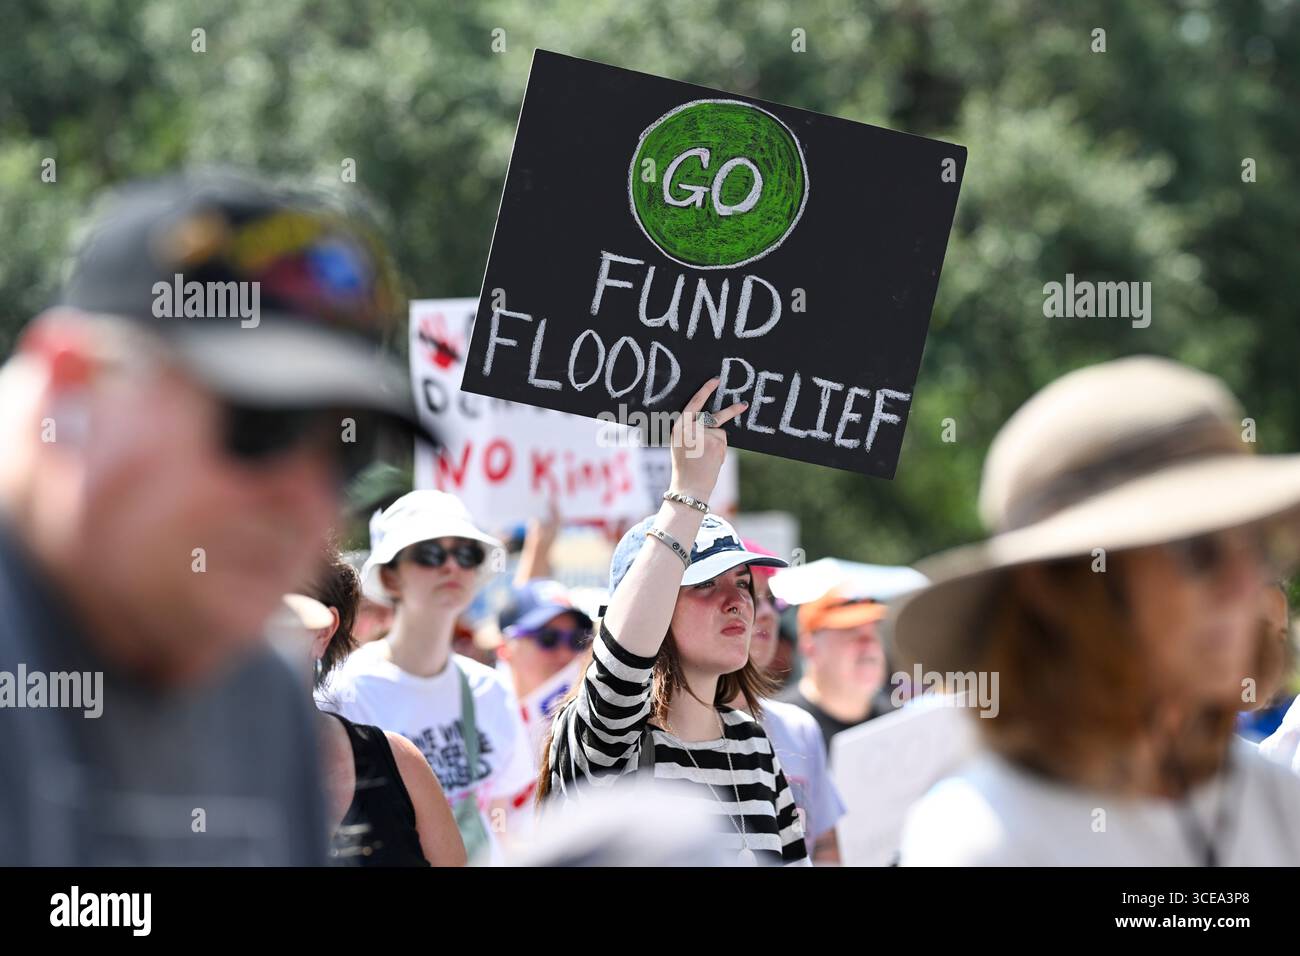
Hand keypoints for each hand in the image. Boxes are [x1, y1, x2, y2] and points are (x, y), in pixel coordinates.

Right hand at [669, 377, 746, 502]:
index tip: (715, 380)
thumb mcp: (681, 445)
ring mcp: (704, 435)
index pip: (693, 404)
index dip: (705, 390)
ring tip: (707, 458)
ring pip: (719, 431)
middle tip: (744, 404)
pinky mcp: (716, 442)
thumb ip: (691, 430)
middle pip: (714, 416)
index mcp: (678, 428)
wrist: (688, 487)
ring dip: (718, 442)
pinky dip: (721, 449)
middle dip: (732, 410)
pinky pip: (723, 440)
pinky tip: (712, 459)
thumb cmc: (684, 467)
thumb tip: (712, 419)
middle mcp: (690, 428)